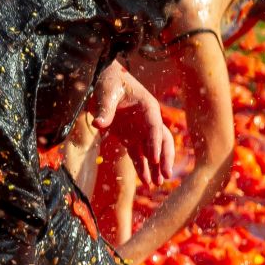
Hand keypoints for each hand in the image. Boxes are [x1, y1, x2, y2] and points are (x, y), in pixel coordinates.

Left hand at [88, 61, 173, 186]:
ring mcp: (140, 131)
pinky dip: (141, 168)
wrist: (105, 80)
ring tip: (157, 185)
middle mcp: (148, 121)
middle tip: (165, 175)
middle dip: (164, 159)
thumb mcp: (107, 92)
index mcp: (148, 107)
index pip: (154, 127)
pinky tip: (145, 183)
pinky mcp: (131, 138)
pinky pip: (138, 155)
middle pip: (162, 141)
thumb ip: (105, 109)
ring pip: (151, 152)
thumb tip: (99, 124)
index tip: (154, 159)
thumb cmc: (110, 82)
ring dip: (155, 168)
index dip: (155, 143)